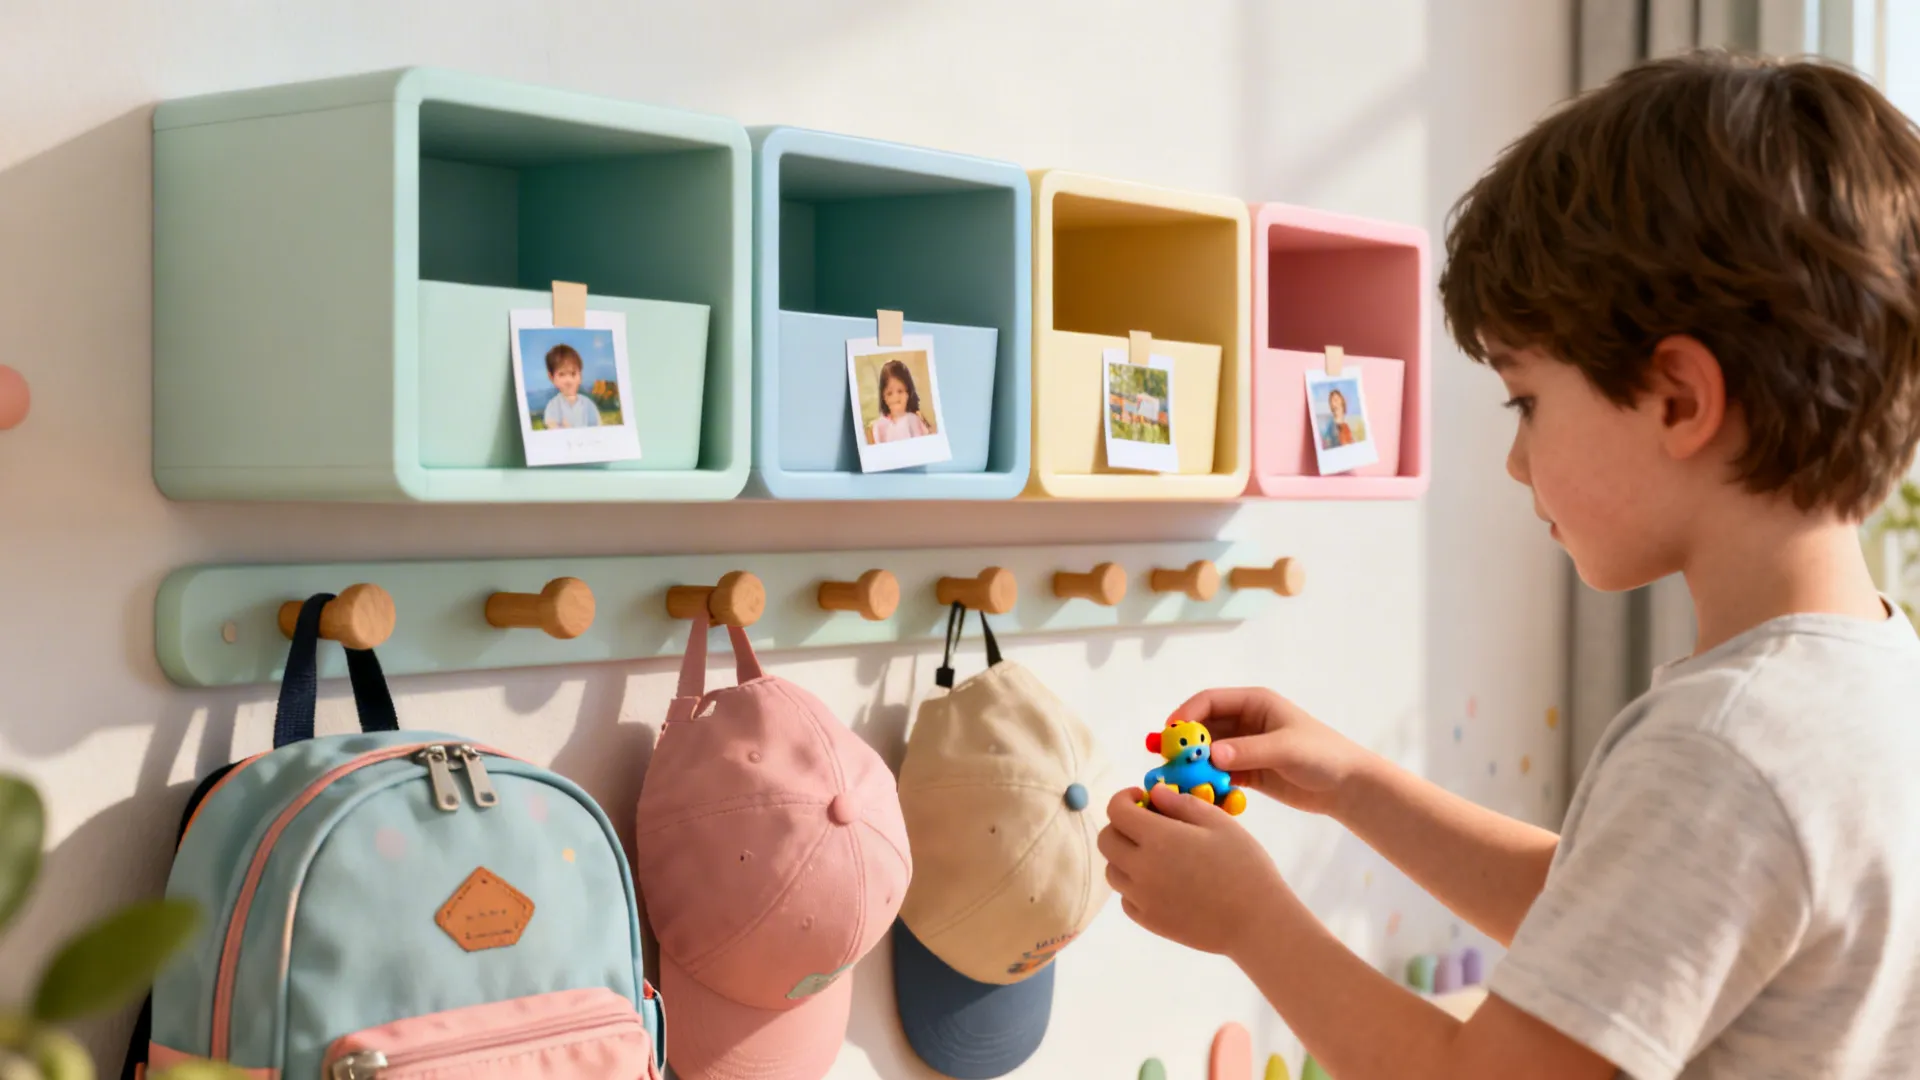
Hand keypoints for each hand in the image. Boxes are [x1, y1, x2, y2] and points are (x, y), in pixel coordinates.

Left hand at [1097, 784, 1294, 955]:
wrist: (1257, 922)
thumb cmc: (1245, 866)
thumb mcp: (1219, 823)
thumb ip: (1182, 804)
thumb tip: (1155, 793)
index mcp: (1157, 838)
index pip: (1116, 811)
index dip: (1123, 798)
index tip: (1141, 798)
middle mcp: (1141, 868)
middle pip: (1106, 841)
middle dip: (1120, 825)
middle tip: (1145, 825)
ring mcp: (1142, 898)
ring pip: (1112, 871)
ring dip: (1124, 856)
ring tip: (1154, 855)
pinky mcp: (1149, 921)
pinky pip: (1126, 898)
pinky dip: (1134, 886)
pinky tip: (1160, 882)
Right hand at [1174, 688, 1374, 817]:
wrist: (1347, 786)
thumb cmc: (1322, 755)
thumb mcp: (1286, 749)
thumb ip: (1248, 751)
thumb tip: (1211, 755)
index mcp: (1254, 703)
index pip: (1210, 701)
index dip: (1186, 715)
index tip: (1169, 735)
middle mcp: (1245, 723)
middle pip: (1203, 728)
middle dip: (1184, 743)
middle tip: (1165, 762)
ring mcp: (1244, 748)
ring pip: (1207, 753)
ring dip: (1192, 766)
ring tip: (1176, 782)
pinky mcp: (1247, 773)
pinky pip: (1218, 775)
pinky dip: (1206, 783)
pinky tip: (1197, 796)